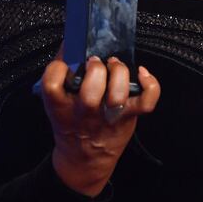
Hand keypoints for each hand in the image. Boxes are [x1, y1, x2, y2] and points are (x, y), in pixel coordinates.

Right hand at [40, 42, 160, 196]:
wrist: (85, 159)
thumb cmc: (72, 124)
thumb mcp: (57, 102)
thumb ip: (62, 75)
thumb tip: (71, 42)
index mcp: (60, 107)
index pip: (52, 83)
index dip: (59, 68)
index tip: (66, 62)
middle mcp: (85, 113)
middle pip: (90, 91)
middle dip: (95, 70)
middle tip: (95, 63)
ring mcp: (109, 115)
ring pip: (117, 95)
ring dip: (118, 73)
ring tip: (115, 65)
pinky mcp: (129, 116)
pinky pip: (147, 101)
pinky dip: (149, 84)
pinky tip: (141, 73)